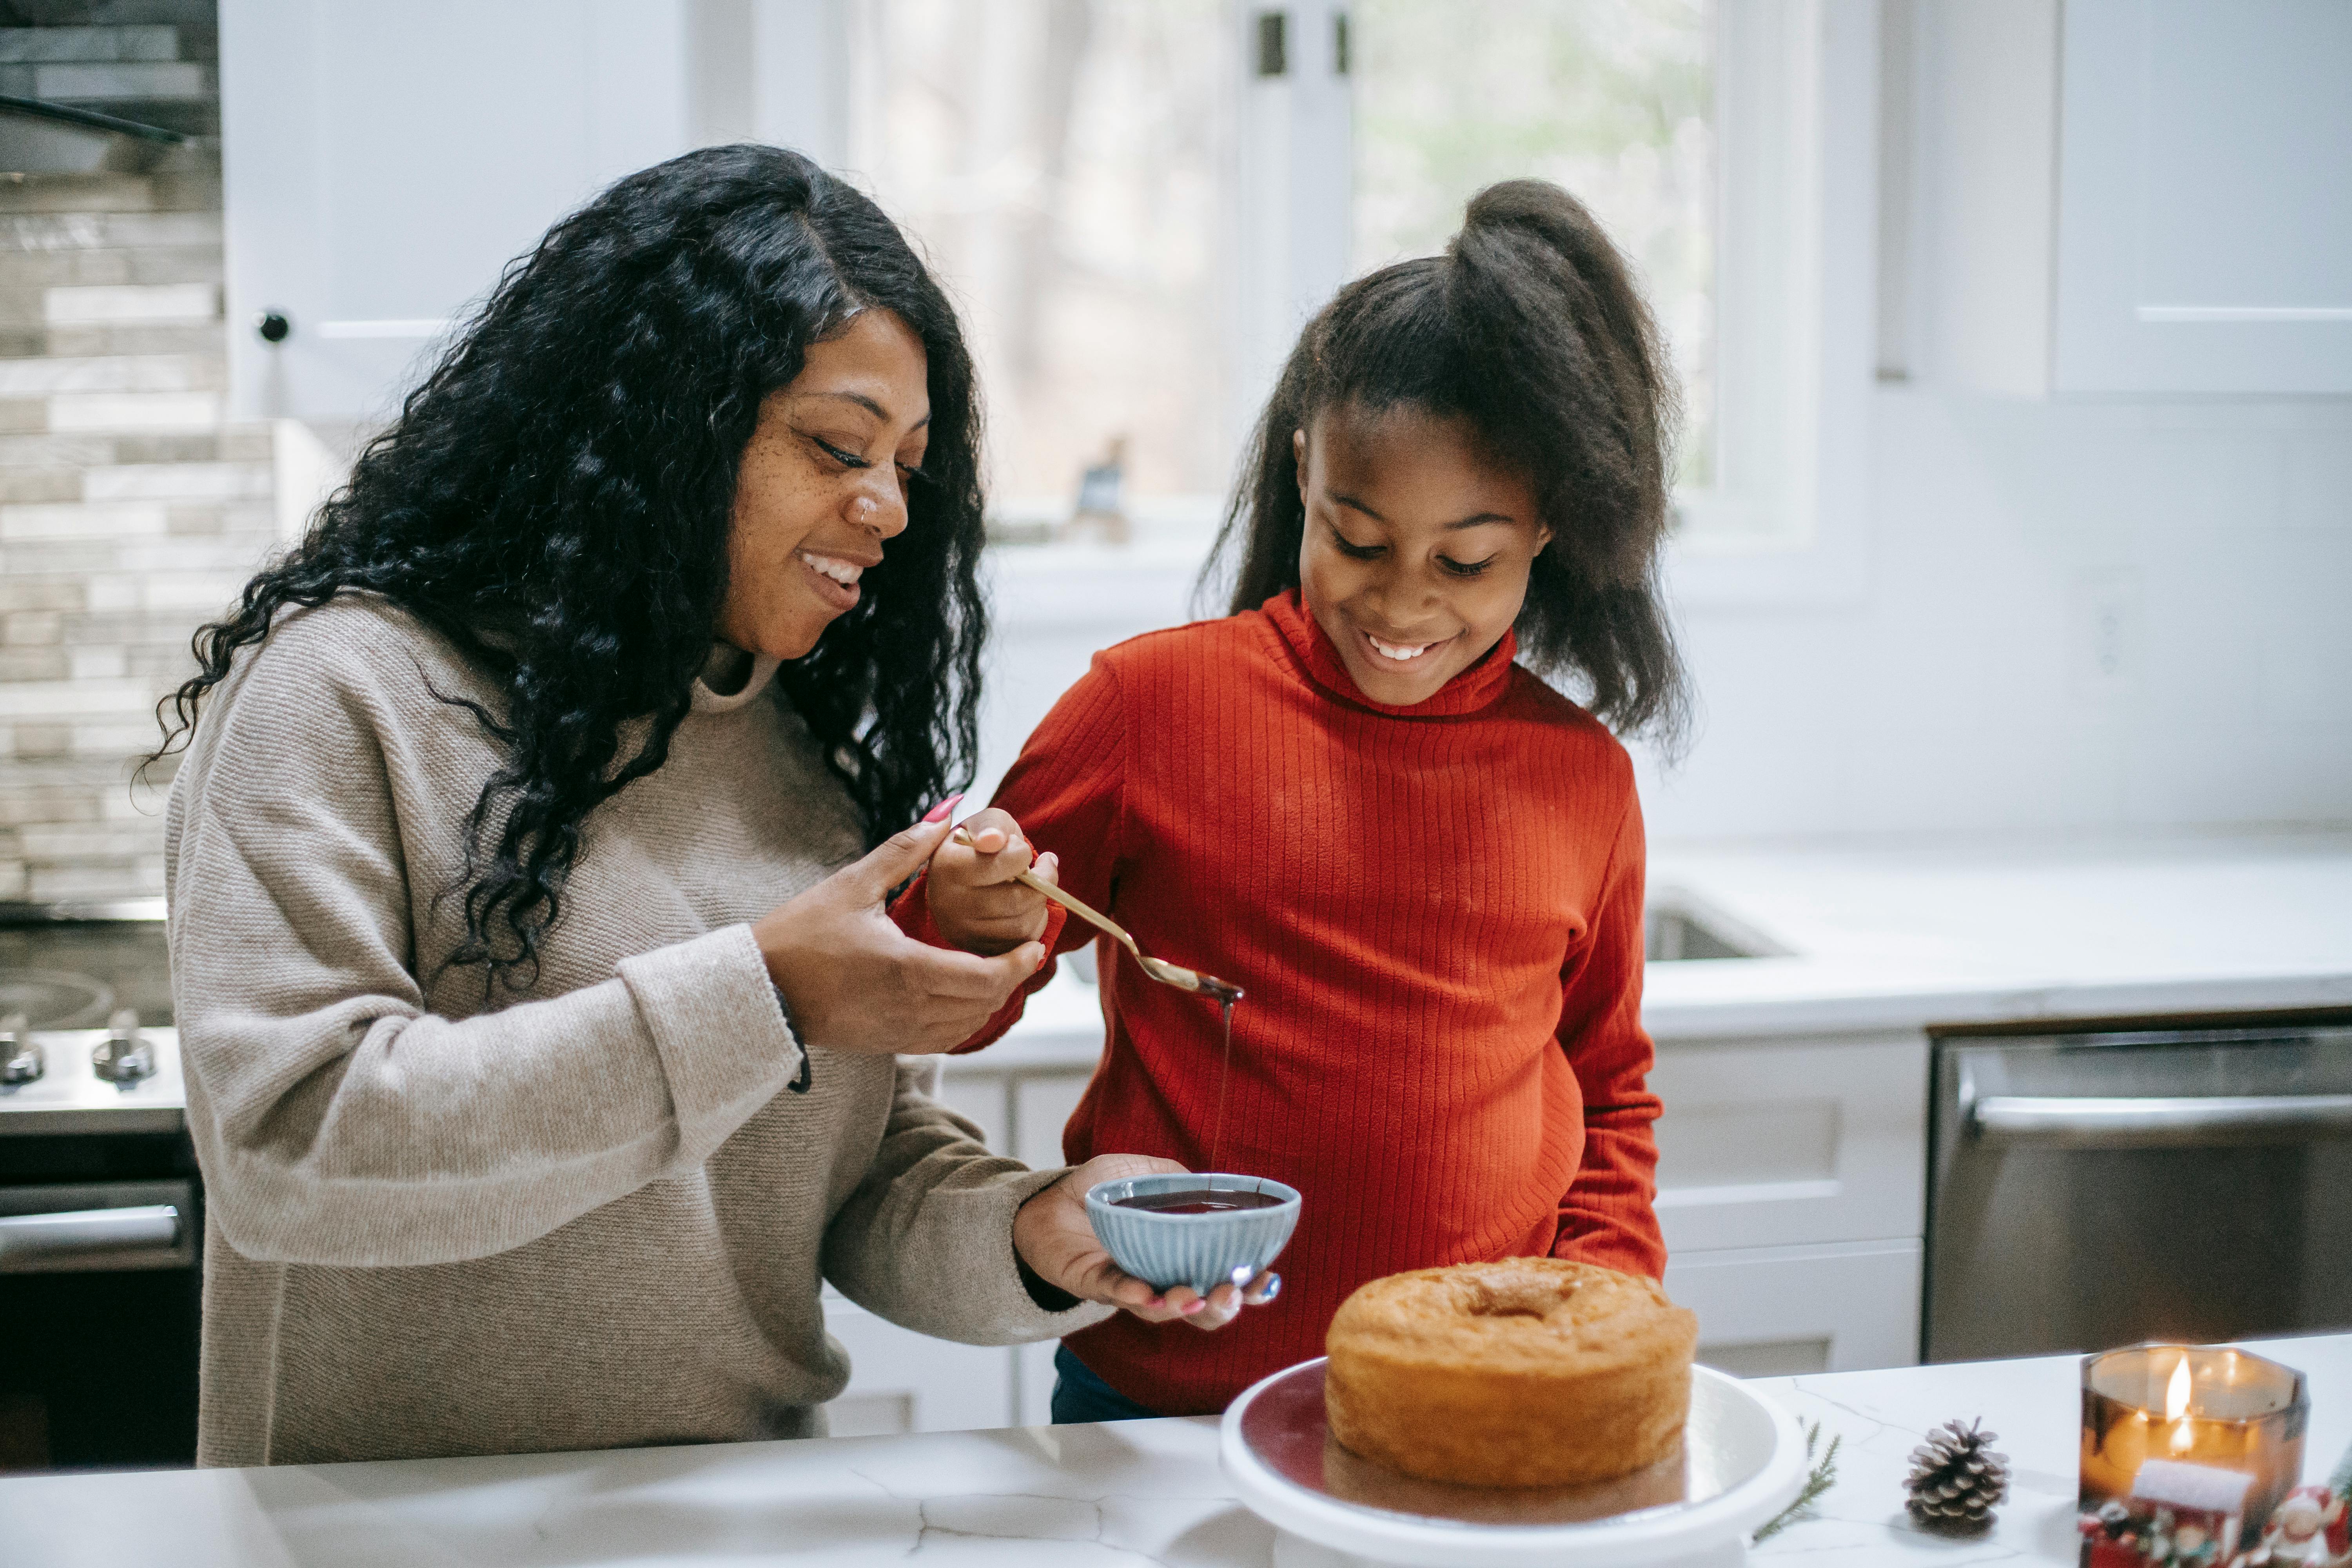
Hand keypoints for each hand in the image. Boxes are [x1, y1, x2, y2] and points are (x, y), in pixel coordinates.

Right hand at [752, 812, 1045, 1055]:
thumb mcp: (853, 884)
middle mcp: (909, 1009)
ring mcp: (897, 1032)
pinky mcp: (884, 1044)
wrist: (755, 990)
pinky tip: (961, 997)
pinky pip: (941, 1039)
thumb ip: (905, 849)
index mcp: (907, 970)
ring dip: (988, 1001)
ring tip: (998, 971)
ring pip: (966, 1026)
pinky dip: (962, 1020)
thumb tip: (948, 813)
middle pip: (985, 1003)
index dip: (1020, 964)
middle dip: (1012, 979)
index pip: (987, 977)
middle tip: (1024, 953)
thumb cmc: (799, 935)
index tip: (1035, 945)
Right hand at [924, 806, 1059, 956]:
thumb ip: (992, 825)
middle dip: (1040, 882)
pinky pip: (1024, 944)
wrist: (966, 876)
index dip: (1022, 854)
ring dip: (1039, 903)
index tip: (1020, 850)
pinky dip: (1034, 924)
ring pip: (1024, 925)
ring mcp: (961, 933)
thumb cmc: (980, 845)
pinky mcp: (979, 951)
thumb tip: (993, 840)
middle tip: (1038, 869)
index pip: (1003, 863)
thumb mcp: (987, 822)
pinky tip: (1023, 909)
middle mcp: (947, 905)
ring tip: (1029, 888)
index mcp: (945, 867)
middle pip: (1018, 900)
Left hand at [1012, 1154, 1282, 1329]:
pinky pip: (1112, 1292)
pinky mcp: (1089, 1282)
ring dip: (1179, 1306)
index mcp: (1177, 1258)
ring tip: (1193, 1296)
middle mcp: (1156, 1280)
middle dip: (1221, 1308)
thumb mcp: (1140, 1173)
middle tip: (1231, 1294)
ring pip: (1158, 1309)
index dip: (1248, 1289)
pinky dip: (1129, 1292)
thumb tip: (1208, 1186)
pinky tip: (1144, 1290)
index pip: (1221, 1281)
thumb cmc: (1096, 1192)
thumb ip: (1173, 1178)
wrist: (1043, 1202)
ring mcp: (1123, 1286)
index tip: (1268, 1281)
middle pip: (1199, 1311)